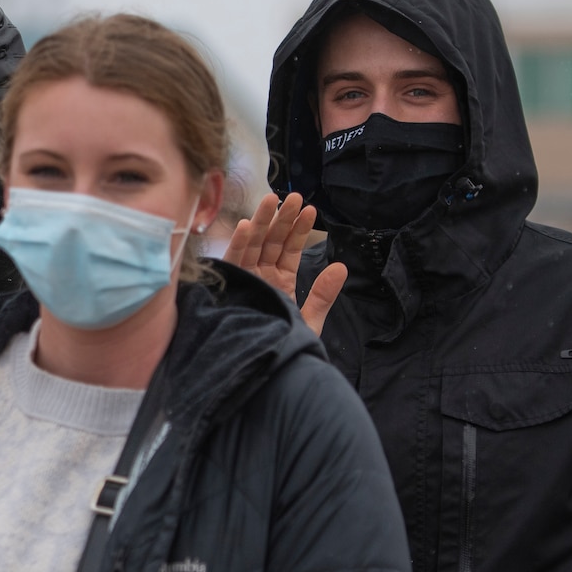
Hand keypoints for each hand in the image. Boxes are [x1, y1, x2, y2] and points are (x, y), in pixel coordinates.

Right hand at [223, 193, 347, 335]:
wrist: (263, 375)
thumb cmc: (282, 349)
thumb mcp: (308, 321)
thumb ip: (323, 295)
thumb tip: (342, 267)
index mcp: (279, 283)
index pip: (289, 250)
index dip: (298, 230)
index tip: (310, 210)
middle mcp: (259, 278)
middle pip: (270, 242)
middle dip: (281, 219)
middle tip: (293, 197)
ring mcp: (243, 282)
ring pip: (251, 246)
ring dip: (261, 223)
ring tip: (273, 199)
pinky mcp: (229, 289)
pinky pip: (232, 262)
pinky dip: (238, 244)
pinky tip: (246, 226)